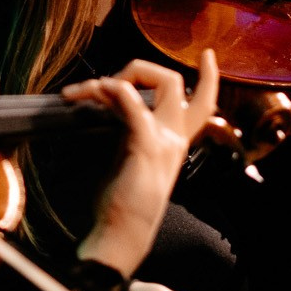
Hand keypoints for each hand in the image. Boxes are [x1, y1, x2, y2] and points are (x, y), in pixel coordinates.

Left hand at [66, 52, 220, 275]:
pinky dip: (108, 89)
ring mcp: (163, 140)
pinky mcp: (145, 144)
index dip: (209, 77)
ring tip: (81, 92)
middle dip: (140, 67)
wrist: (122, 234)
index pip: (203, 104)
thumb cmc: (123, 204)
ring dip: (113, 78)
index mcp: (176, 143)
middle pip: (175, 82)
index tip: (208, 56)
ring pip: (159, 83)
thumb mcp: (133, 161)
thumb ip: (132, 134)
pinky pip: (131, 100)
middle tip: (105, 83)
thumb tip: (112, 106)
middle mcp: (175, 138)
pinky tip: (86, 93)